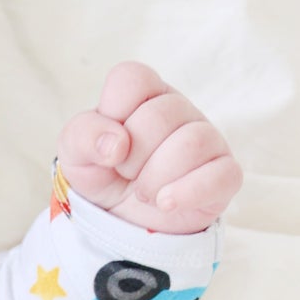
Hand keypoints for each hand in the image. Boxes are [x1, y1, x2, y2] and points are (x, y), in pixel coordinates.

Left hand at [57, 63, 239, 233]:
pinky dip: (189, 192)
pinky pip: (222, 174)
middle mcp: (179, 109)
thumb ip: (82, 136)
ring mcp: (207, 138)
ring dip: (156, 177)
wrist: (124, 221)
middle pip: (161, 115)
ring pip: (192, 143)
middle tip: (127, 174)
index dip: (114, 115)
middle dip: (133, 156)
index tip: (110, 146)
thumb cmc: (104, 174)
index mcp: (144, 93)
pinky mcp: (225, 173)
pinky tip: (165, 203)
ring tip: (144, 193)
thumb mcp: (75, 154)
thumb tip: (116, 144)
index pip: (133, 79)